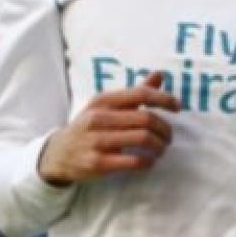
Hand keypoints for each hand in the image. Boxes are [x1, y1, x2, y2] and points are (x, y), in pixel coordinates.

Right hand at [38, 72, 180, 184]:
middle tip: (168, 137)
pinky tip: (149, 161)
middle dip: (164, 128)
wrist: (57, 154)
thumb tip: (160, 74)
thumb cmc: (89, 127)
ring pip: (143, 138)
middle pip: (146, 118)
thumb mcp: (105, 106)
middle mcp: (99, 118)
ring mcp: (98, 141)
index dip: (164, 99)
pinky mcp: (99, 163)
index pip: (140, 93)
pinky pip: (134, 161)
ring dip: (159, 146)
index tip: (177, 107)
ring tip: (161, 149)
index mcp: (103, 101)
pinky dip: (148, 162)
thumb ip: (134, 92)